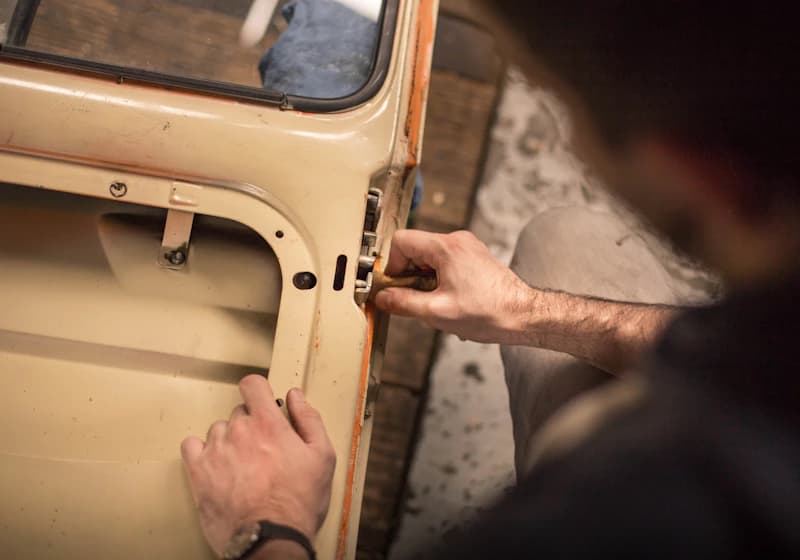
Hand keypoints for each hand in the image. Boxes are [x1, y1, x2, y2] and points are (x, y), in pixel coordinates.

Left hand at [181, 375, 335, 555]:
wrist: (270, 538)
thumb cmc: (297, 503)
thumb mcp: (322, 457)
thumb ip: (309, 419)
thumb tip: (296, 397)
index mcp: (268, 424)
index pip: (253, 385)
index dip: (257, 390)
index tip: (261, 400)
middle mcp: (239, 431)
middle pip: (238, 412)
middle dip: (250, 425)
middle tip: (262, 448)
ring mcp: (216, 450)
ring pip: (218, 430)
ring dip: (228, 440)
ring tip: (242, 464)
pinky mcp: (198, 472)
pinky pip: (192, 447)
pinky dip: (202, 452)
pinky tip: (216, 463)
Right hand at [375, 230, 532, 343]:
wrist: (523, 316)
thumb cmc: (489, 312)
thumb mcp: (437, 312)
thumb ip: (403, 303)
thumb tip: (383, 298)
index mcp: (446, 247)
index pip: (401, 241)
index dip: (393, 266)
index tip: (396, 287)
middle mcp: (457, 240)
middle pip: (414, 248)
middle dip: (408, 275)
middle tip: (415, 298)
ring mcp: (467, 247)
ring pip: (428, 257)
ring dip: (424, 280)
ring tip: (436, 302)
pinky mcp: (473, 257)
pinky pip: (443, 263)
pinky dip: (438, 280)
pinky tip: (448, 300)